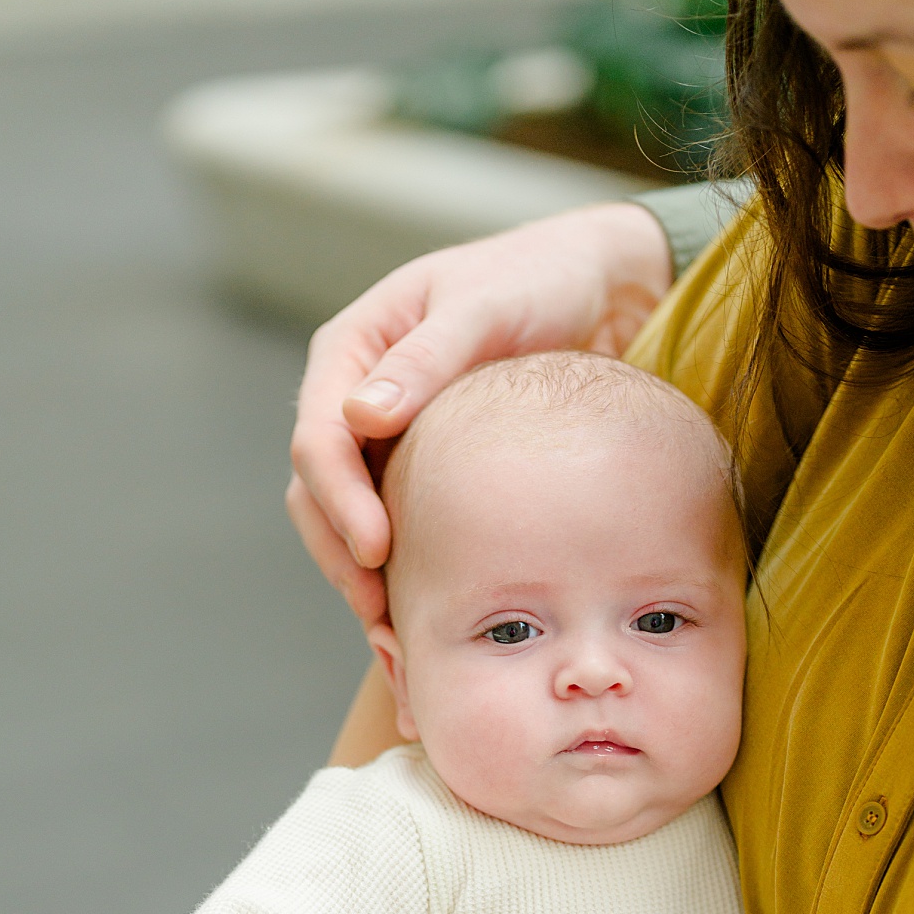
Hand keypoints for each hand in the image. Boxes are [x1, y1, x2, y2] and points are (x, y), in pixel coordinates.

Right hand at [286, 201, 674, 613]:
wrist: (595, 286)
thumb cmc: (538, 280)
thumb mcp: (484, 307)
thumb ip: (427, 358)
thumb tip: (360, 415)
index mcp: (352, 350)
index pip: (318, 436)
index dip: (338, 498)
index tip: (376, 549)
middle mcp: (357, 396)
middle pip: (318, 490)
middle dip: (341, 554)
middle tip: (381, 616)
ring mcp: (388, 437)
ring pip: (346, 517)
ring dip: (363, 576)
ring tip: (398, 634)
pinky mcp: (425, 468)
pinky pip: (399, 524)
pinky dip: (404, 570)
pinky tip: (428, 616)